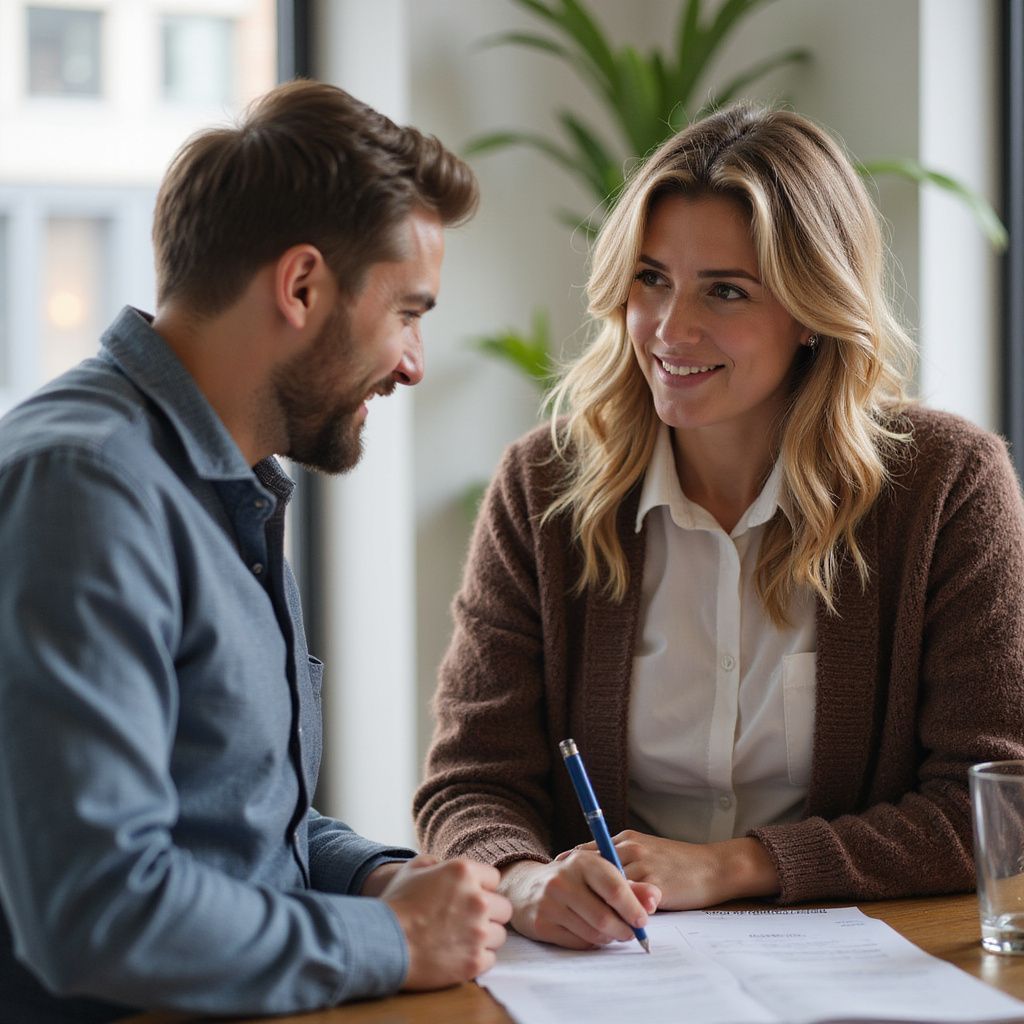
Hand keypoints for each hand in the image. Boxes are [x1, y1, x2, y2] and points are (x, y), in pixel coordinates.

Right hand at [379, 854, 511, 989]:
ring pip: (499, 934)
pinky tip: (457, 955)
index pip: (494, 878)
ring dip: (484, 937)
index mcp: (464, 872)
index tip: (466, 897)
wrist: (383, 943)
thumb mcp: (412, 869)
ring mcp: (478, 932)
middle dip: (488, 913)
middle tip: (467, 920)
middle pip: (503, 908)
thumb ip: (435, 862)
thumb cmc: (395, 904)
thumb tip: (443, 865)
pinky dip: (476, 958)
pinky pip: (490, 958)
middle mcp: (478, 900)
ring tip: (460, 939)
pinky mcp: (475, 961)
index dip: (480, 888)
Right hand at [499, 854, 659, 949]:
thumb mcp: (598, 872)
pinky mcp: (541, 924)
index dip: (633, 907)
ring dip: (609, 937)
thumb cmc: (573, 879)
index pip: (613, 888)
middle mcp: (562, 880)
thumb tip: (654, 898)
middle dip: (624, 929)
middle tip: (631, 932)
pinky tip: (591, 932)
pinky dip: (592, 942)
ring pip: (593, 933)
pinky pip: (578, 943)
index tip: (643, 919)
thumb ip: (630, 885)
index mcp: (582, 861)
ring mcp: (549, 903)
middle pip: (604, 916)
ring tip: (612, 930)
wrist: (525, 886)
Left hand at [560, 832, 778, 909]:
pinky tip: (607, 924)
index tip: (555, 874)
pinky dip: (616, 913)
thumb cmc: (681, 862)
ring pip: (606, 885)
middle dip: (573, 881)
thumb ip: (626, 860)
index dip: (570, 864)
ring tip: (576, 914)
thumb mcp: (649, 851)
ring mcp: (641, 866)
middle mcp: (630, 848)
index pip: (589, 849)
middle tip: (557, 895)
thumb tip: (600, 874)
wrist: (714, 867)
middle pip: (591, 865)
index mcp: (627, 839)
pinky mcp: (654, 885)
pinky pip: (627, 902)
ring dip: (593, 901)